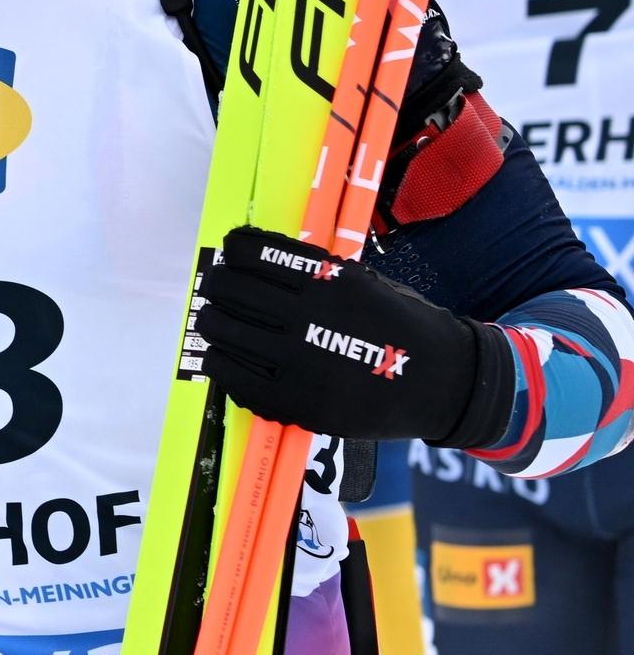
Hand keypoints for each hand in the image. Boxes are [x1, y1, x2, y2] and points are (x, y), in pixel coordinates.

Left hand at [196, 227, 501, 443]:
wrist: (445, 383)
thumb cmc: (401, 326)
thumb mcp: (364, 282)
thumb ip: (313, 274)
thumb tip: (253, 262)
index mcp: (328, 281)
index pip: (250, 253)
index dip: (232, 252)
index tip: (230, 255)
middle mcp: (310, 317)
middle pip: (229, 290)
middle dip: (216, 285)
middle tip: (216, 289)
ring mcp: (300, 362)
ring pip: (223, 331)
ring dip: (210, 323)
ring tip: (215, 322)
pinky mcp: (297, 402)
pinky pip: (233, 377)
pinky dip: (220, 363)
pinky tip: (223, 357)